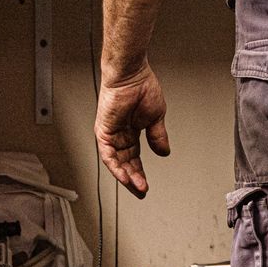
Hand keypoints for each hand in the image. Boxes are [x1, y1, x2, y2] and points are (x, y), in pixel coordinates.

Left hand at [96, 64, 170, 196]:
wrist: (132, 75)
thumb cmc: (142, 88)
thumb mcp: (156, 117)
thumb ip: (157, 136)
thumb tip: (164, 152)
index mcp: (131, 131)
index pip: (134, 158)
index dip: (140, 173)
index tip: (146, 186)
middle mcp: (118, 134)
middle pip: (125, 163)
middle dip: (134, 179)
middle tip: (142, 191)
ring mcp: (110, 134)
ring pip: (116, 162)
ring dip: (127, 176)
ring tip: (138, 188)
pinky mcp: (103, 131)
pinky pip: (108, 155)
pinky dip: (116, 167)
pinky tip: (125, 177)